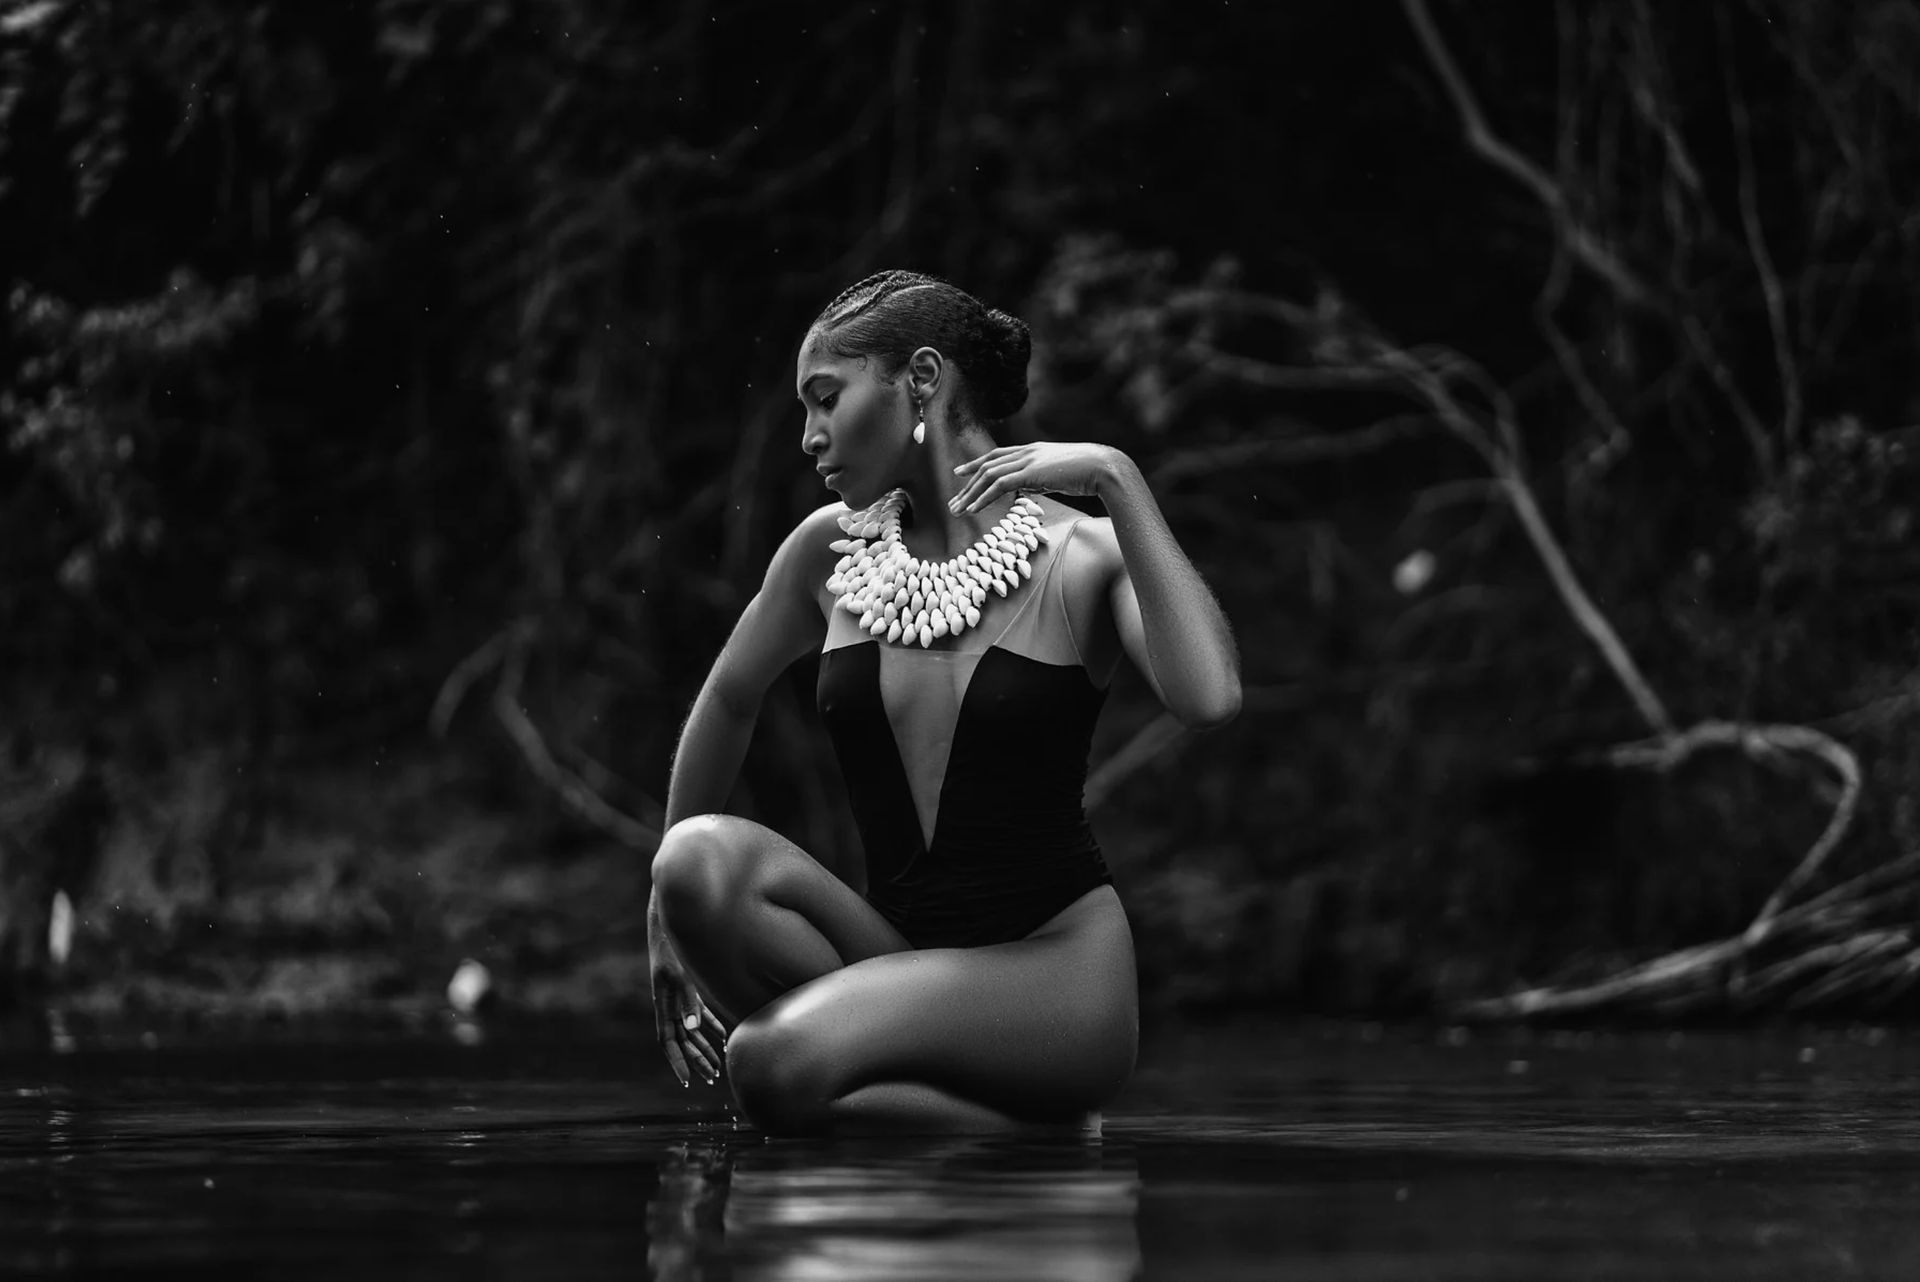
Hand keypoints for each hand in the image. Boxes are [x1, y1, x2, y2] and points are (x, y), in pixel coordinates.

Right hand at [649, 893, 725, 1087]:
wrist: (670, 916)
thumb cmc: (672, 943)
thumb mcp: (679, 972)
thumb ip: (686, 999)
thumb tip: (692, 1028)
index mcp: (662, 1002)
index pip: (667, 1040)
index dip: (676, 1061)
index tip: (686, 1081)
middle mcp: (668, 1002)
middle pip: (682, 1039)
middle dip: (696, 1059)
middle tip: (712, 1078)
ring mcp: (678, 994)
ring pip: (691, 1028)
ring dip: (703, 1046)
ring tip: (717, 1065)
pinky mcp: (688, 985)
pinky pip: (698, 1012)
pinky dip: (710, 1025)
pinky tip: (722, 1036)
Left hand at [948, 442, 1131, 513]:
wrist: (1103, 466)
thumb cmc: (1088, 473)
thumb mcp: (1059, 473)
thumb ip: (1042, 477)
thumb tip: (1032, 486)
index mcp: (1033, 449)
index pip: (997, 454)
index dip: (976, 463)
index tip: (960, 472)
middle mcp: (1027, 451)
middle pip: (987, 465)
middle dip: (967, 484)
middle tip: (953, 501)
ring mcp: (1028, 460)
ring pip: (989, 475)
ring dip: (970, 494)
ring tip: (957, 510)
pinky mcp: (1031, 473)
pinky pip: (999, 485)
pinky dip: (984, 498)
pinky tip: (974, 509)